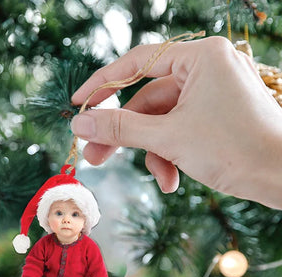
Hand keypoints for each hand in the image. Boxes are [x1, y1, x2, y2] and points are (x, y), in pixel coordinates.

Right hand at [71, 36, 281, 208]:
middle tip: (95, 156)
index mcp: (200, 58)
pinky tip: (173, 180)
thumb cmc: (235, 149)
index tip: (79, 104)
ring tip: (160, 179)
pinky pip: (179, 130)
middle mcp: (206, 69)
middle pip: (147, 100)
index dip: (103, 84)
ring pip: (162, 122)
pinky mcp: (215, 116)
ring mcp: (212, 94)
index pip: (137, 63)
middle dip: (125, 134)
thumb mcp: (168, 137)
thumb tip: (81, 124)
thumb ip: (120, 128)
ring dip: (153, 153)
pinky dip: (171, 155)